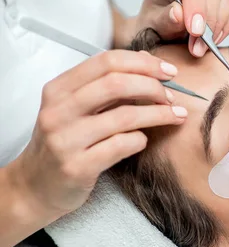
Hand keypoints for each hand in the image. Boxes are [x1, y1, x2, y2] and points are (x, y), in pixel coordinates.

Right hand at [11, 50, 187, 215]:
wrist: (35, 187)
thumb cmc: (63, 143)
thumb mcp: (76, 108)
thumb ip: (107, 84)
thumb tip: (145, 60)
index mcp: (58, 89)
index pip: (106, 62)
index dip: (144, 63)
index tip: (168, 71)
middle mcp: (58, 111)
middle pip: (117, 84)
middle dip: (154, 87)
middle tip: (172, 96)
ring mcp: (66, 140)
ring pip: (125, 116)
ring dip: (159, 114)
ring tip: (176, 115)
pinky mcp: (77, 166)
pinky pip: (122, 145)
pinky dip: (141, 139)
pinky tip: (144, 140)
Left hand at [133, 0, 228, 56]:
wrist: (167, 28)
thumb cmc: (158, 20)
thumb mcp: (153, 23)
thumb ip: (164, 18)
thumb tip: (178, 13)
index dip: (195, 3)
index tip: (195, 31)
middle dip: (208, 20)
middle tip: (197, 47)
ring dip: (218, 25)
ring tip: (202, 46)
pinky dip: (228, 26)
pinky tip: (213, 39)